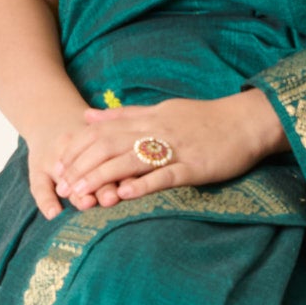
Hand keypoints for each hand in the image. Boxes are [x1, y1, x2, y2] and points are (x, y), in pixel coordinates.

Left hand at [49, 92, 285, 208]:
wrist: (247, 120)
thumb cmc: (205, 118)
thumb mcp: (161, 110)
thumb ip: (124, 115)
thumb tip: (88, 116)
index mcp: (147, 119)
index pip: (102, 132)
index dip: (77, 149)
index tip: (58, 166)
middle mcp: (156, 131)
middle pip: (109, 146)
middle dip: (82, 167)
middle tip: (62, 187)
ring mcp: (175, 149)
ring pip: (130, 161)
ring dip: (102, 177)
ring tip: (81, 194)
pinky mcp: (194, 166)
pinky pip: (165, 175)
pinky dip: (143, 185)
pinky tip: (123, 194)